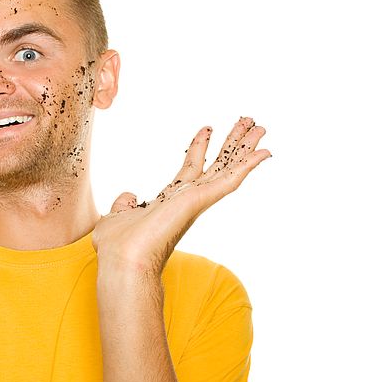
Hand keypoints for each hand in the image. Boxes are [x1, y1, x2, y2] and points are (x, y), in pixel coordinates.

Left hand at [92, 117, 270, 275]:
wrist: (122, 259)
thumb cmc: (117, 246)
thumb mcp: (117, 216)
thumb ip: (124, 204)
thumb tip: (127, 197)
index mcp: (170, 201)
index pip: (190, 169)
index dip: (199, 147)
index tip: (207, 128)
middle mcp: (188, 200)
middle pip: (216, 166)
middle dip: (231, 144)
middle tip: (247, 122)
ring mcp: (196, 201)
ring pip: (227, 170)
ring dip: (244, 149)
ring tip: (259, 126)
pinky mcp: (200, 201)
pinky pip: (229, 181)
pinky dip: (247, 166)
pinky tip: (264, 152)